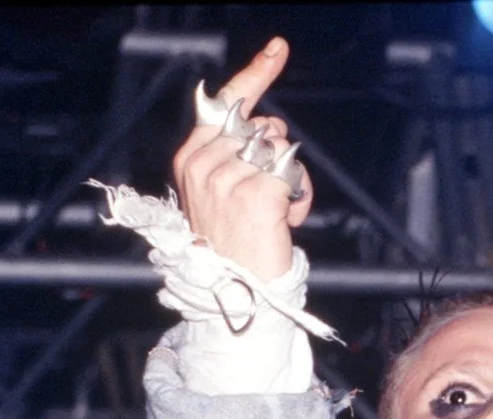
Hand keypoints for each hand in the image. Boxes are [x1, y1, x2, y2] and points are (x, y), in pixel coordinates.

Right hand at [172, 38, 312, 279]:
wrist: (235, 293)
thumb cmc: (233, 246)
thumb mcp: (219, 193)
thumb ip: (234, 155)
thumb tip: (266, 125)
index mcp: (192, 157)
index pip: (228, 103)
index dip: (257, 74)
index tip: (277, 50)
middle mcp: (206, 163)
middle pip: (265, 127)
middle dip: (278, 157)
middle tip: (268, 196)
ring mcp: (229, 178)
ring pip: (283, 150)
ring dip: (290, 181)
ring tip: (275, 213)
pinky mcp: (257, 194)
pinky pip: (295, 175)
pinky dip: (300, 198)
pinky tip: (285, 220)